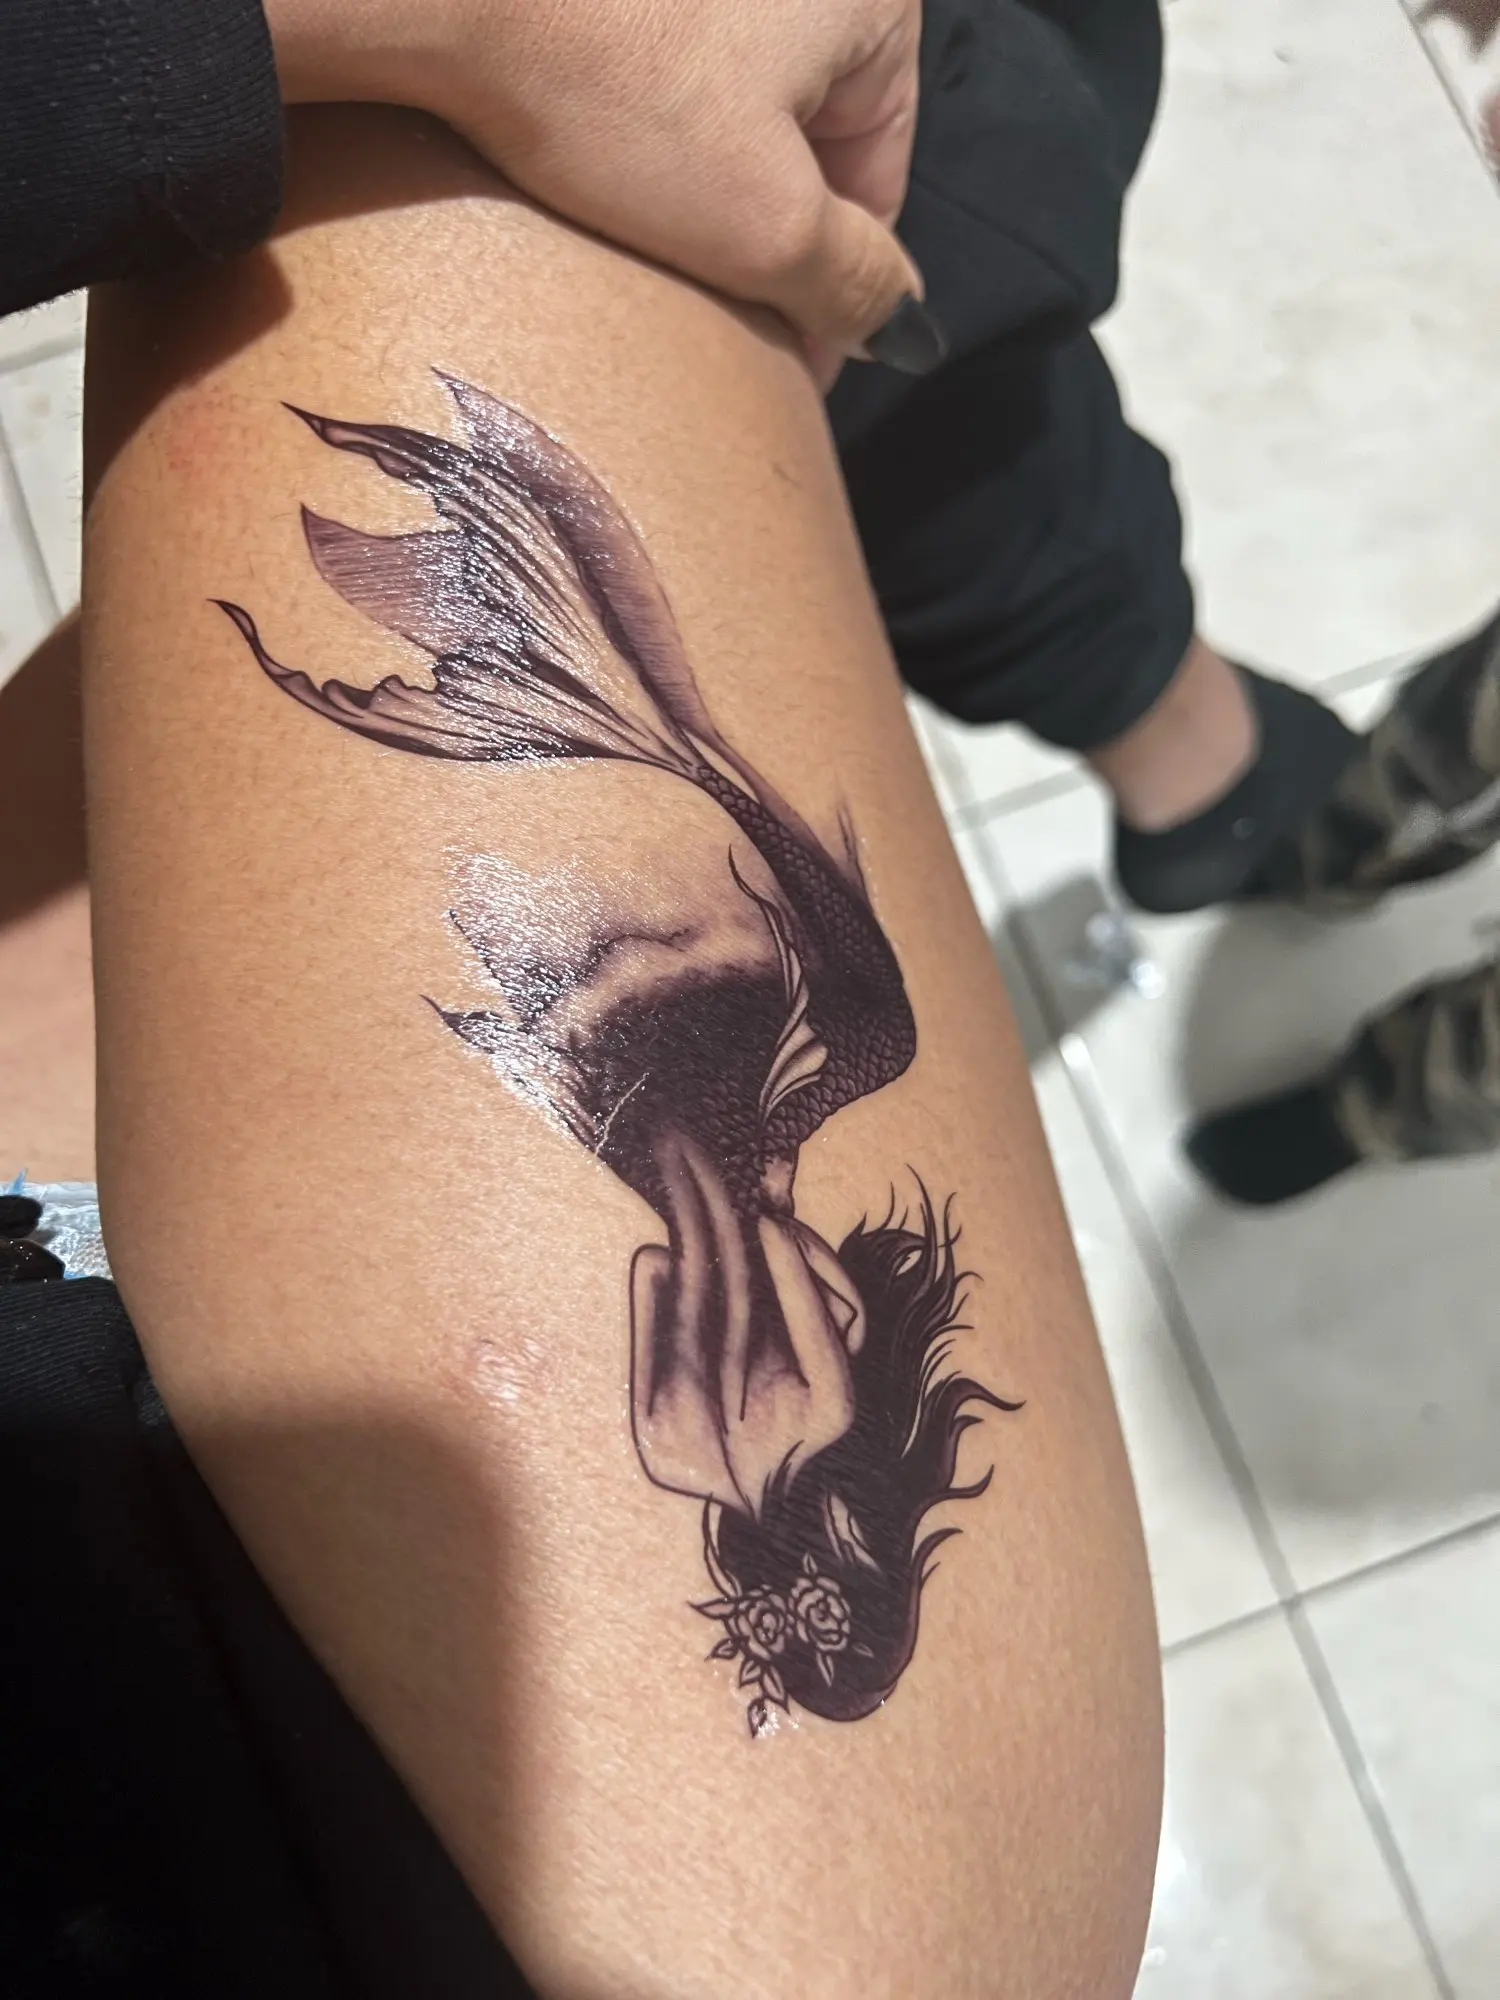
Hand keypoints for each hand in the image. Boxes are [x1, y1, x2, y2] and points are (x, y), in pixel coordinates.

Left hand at [264, 0, 937, 368]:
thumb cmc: (602, 82)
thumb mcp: (764, 224)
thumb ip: (855, 282)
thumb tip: (893, 315)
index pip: (879, 181)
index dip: (832, 293)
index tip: (787, 367)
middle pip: (807, 146)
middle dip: (763, 241)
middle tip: (713, 323)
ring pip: (734, 118)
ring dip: (701, 200)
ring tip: (646, 255)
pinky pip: (662, 77)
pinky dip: (644, 140)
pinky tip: (602, 182)